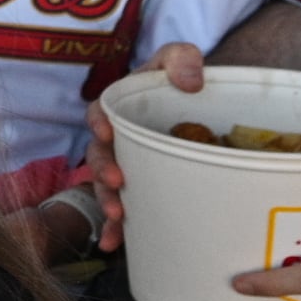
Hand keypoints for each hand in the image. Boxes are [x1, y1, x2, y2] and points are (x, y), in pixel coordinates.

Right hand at [79, 40, 200, 246]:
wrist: (201, 102)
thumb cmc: (183, 77)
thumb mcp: (179, 56)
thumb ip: (181, 57)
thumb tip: (191, 82)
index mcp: (121, 105)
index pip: (99, 111)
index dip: (99, 121)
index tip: (106, 131)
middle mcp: (118, 137)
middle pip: (99, 153)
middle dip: (103, 170)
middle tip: (118, 181)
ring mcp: (127, 163)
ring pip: (106, 184)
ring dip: (107, 200)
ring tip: (118, 214)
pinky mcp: (139, 186)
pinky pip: (121, 209)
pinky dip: (114, 228)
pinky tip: (111, 244)